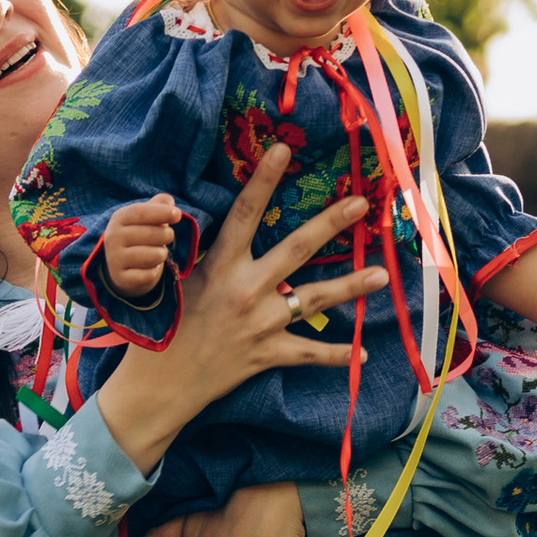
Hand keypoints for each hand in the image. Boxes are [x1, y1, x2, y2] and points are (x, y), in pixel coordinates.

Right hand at [94, 137, 388, 475]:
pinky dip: (335, 355)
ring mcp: (259, 324)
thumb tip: (187, 220)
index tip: (283, 149)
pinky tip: (362, 354)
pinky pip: (307, 354)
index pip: (244, 213)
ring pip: (313, 299)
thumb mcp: (169, 283)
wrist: (156, 388)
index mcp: (219, 267)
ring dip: (350, 287)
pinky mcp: (265, 354)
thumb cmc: (157, 331)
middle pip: (296, 249)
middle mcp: (244, 291)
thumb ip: (191, 255)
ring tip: (381, 274)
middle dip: (331, 224)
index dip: (263, 179)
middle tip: (362, 204)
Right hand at [98, 192, 184, 302]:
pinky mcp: (121, 278)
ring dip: (162, 254)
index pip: (141, 212)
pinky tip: (148, 268)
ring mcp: (115, 259)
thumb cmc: (141, 234)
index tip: (177, 215)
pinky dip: (154, 271)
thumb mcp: (147, 216)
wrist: (123, 265)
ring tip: (157, 253)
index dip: (162, 212)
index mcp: (119, 218)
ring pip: (153, 256)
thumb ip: (160, 205)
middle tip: (167, 237)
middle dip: (167, 235)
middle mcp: (113, 237)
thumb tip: (169, 203)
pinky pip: (148, 275)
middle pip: (151, 234)